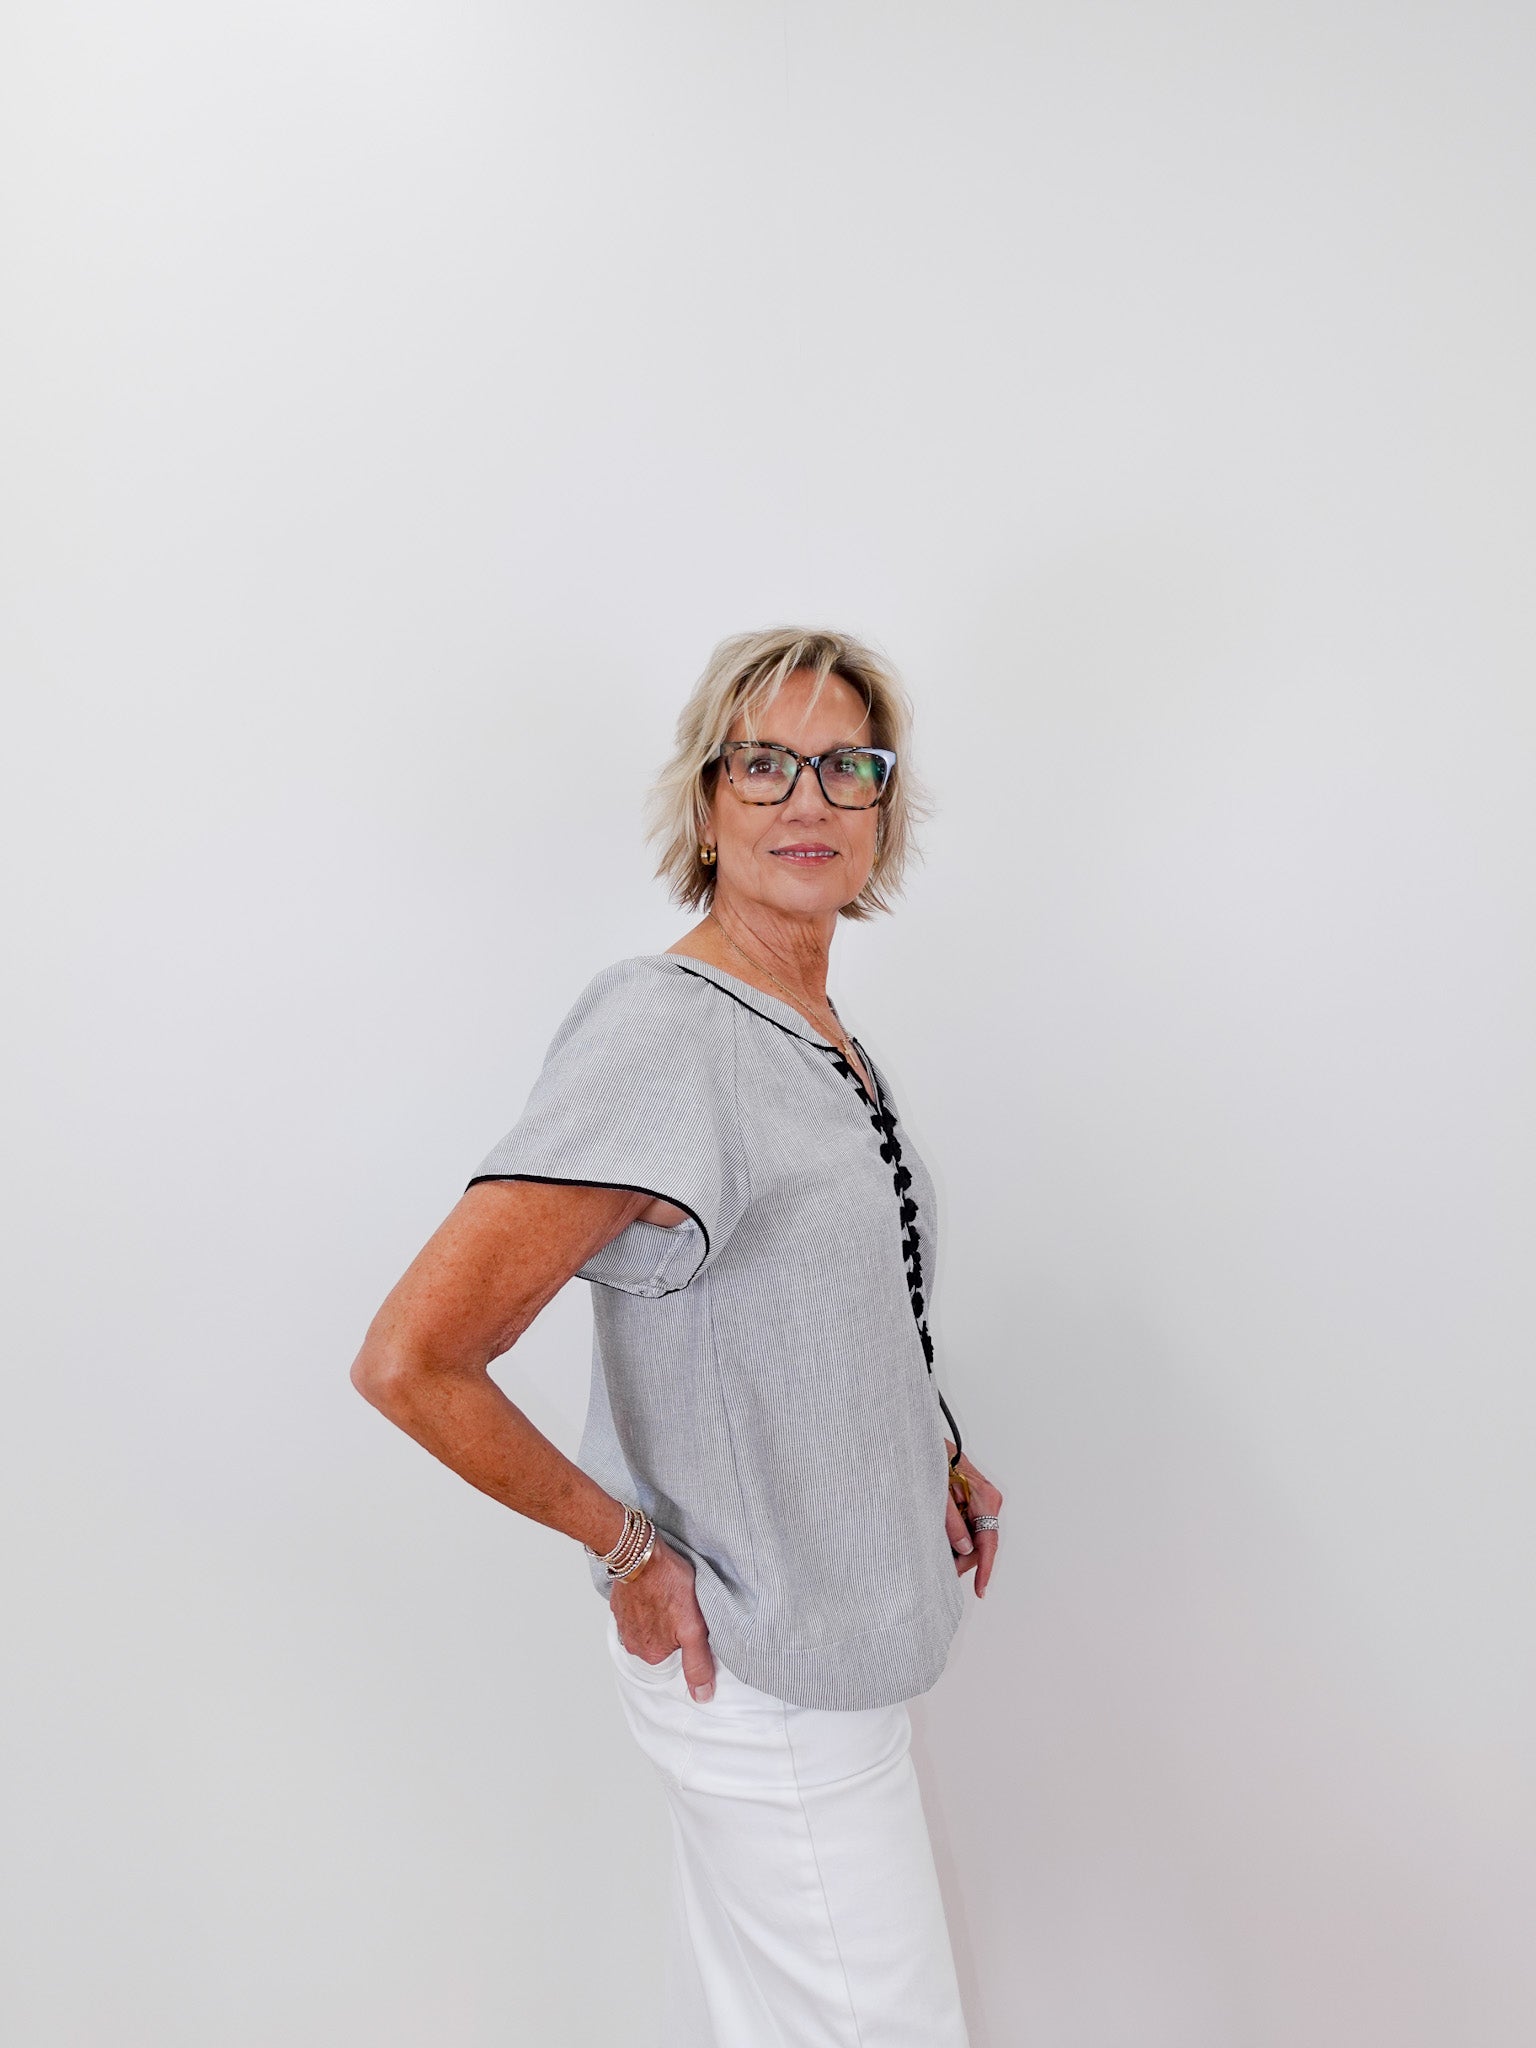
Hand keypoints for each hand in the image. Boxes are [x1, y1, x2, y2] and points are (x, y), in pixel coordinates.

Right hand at [610, 1533, 717, 1700]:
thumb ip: (697, 1663)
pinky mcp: (620, 1603)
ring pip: (650, 1624)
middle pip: (663, 1640)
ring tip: (670, 1594)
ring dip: (660, 1613)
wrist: (640, 1551)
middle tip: (683, 1605)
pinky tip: (657, 1587)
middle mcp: (633, 1643)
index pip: (678, 1655)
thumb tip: (702, 1696)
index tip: (693, 1620)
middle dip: (673, 1625)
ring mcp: (624, 1622)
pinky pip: (639, 1609)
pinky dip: (648, 1601)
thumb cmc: (668, 1585)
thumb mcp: (693, 1628)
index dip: (688, 1637)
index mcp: (651, 1654)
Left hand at [943, 1442, 1000, 1597]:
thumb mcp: (937, 1493)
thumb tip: (964, 1550)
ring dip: (956, 1547)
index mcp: (986, 1498)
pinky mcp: (969, 1500)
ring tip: (933, 1548)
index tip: (980, 1590)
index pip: (989, 1541)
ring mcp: (980, 1501)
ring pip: (972, 1536)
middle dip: (963, 1559)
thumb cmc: (929, 1458)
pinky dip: (953, 1534)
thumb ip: (951, 1523)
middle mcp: (988, 1500)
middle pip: (981, 1543)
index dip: (985, 1569)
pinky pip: (966, 1525)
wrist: (920, 1437)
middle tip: (939, 1569)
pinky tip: (937, 1535)